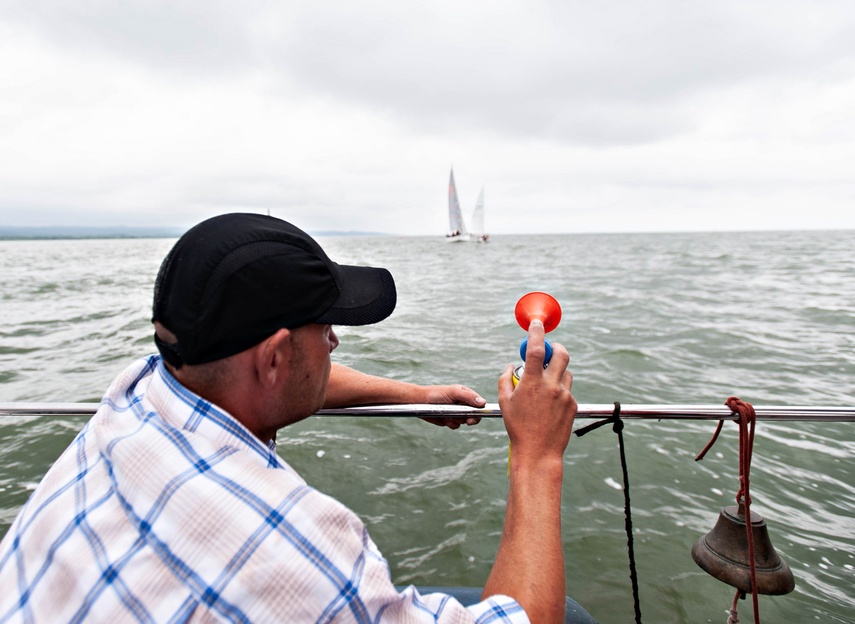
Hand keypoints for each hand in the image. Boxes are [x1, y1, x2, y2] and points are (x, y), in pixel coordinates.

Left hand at [419, 384, 484, 428]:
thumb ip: (468, 397)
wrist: (421, 402)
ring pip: (464, 422)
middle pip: (474, 415)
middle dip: (469, 418)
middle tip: (466, 420)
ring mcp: (457, 412)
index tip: (474, 416)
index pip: (478, 404)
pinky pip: (456, 426)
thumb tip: (483, 402)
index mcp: (465, 394)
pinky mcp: (450, 420)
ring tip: (448, 414)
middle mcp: (463, 404)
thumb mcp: (453, 392)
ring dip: (457, 420)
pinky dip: (451, 423)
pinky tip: (444, 418)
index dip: (479, 411)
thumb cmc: (436, 393)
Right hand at [498, 319, 575, 463]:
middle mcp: (551, 386)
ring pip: (566, 372)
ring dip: (557, 371)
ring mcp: (565, 395)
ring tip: (545, 386)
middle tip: (549, 350)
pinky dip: (560, 390)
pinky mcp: (573, 405)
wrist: (538, 452)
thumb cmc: (518, 428)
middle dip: (555, 347)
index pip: (535, 349)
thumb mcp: (504, 402)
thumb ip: (505, 379)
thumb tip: (510, 366)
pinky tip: (550, 405)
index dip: (536, 332)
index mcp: (532, 383)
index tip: (536, 323)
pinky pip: (568, 390)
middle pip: (561, 354)